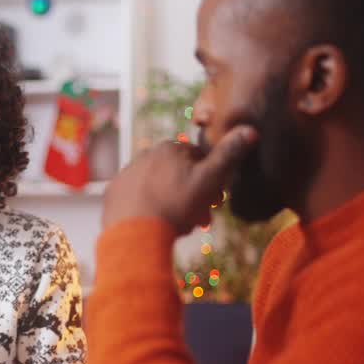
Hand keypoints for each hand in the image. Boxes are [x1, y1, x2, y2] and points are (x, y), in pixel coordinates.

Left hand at [102, 125, 257, 233]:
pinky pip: (136, 199)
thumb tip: (250, 129)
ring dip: (169, 202)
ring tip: (176, 225)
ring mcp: (126, 173)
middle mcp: (145, 155)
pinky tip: (152, 225)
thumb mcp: (209, 180)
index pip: (198, 160)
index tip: (213, 202)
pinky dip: (146, 209)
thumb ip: (229, 155)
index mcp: (170, 148)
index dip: (210, 180)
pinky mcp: (113, 193)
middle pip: (177, 174)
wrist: (135, 234)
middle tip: (198, 220)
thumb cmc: (176, 206)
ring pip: (157, 186)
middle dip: (190, 195)